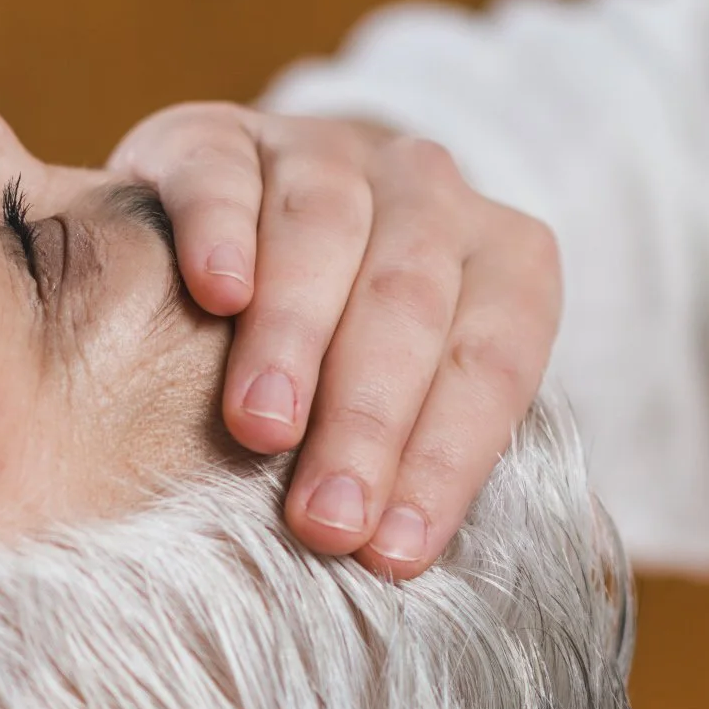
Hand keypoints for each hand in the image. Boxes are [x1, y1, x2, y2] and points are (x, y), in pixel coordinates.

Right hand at [107, 106, 560, 574]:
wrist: (235, 227)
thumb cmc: (334, 355)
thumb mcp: (400, 398)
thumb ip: (414, 458)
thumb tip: (396, 571)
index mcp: (498, 259)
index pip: (493, 359)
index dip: (449, 458)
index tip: (394, 553)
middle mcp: (423, 190)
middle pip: (410, 298)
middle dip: (368, 417)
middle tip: (323, 519)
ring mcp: (319, 152)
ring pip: (325, 229)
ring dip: (295, 334)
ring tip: (260, 428)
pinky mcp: (216, 137)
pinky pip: (225, 174)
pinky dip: (221, 232)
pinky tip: (211, 294)